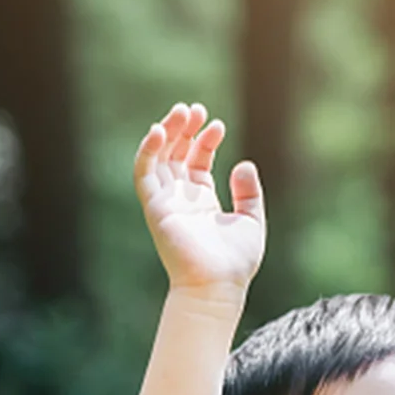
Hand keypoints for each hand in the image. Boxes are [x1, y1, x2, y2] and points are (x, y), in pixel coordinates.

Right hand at [134, 101, 265, 298]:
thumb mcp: (251, 221)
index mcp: (202, 199)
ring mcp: (166, 201)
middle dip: (183, 129)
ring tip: (182, 112)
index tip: (218, 125)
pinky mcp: (154, 207)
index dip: (205, 140)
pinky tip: (159, 131)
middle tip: (195, 109)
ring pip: (159, 157)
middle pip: (175, 153)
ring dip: (166, 132)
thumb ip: (249, 193)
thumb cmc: (235, 261)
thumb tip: (244, 164)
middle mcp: (181, 198)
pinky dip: (147, 151)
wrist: (218, 285)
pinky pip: (144, 173)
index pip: (197, 160)